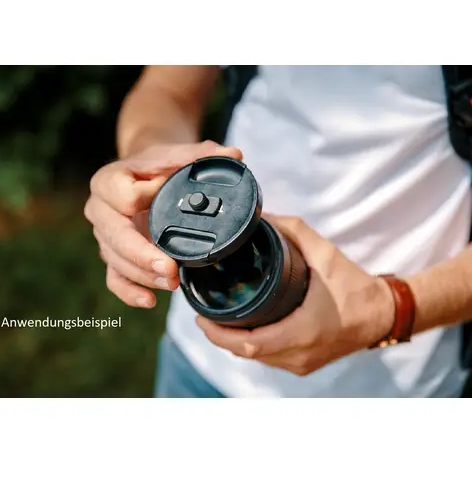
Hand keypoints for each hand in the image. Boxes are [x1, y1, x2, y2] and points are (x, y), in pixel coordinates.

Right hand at [84, 140, 242, 308]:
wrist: (139, 175)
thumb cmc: (156, 166)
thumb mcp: (174, 155)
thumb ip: (200, 154)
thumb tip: (235, 155)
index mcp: (108, 181)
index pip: (124, 196)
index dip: (148, 200)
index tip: (169, 201)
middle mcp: (100, 210)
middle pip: (116, 238)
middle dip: (144, 256)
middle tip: (171, 269)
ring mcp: (104, 236)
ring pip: (117, 263)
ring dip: (145, 276)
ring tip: (173, 282)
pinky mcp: (112, 256)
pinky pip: (114, 280)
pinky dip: (130, 293)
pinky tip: (150, 301)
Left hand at [196, 214, 395, 375]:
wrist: (382, 315)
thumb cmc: (356, 287)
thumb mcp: (325, 254)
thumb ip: (294, 231)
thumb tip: (263, 217)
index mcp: (303, 331)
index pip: (248, 344)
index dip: (219, 335)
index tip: (201, 318)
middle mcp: (300, 354)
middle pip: (246, 353)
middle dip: (219, 337)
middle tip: (203, 316)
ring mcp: (302, 364)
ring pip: (256, 359)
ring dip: (234, 343)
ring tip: (217, 321)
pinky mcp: (305, 364)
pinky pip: (269, 359)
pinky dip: (252, 347)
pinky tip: (243, 330)